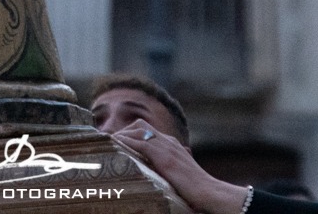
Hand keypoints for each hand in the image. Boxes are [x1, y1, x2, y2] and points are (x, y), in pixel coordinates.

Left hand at [112, 123, 246, 213]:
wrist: (208, 191)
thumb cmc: (197, 187)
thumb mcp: (183, 172)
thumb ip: (174, 168)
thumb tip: (169, 172)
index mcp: (173, 145)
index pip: (149, 130)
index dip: (133, 133)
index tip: (121, 140)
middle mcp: (169, 141)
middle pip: (141, 125)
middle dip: (125, 130)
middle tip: (113, 141)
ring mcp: (166, 147)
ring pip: (138, 130)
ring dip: (121, 134)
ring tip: (109, 141)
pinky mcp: (163, 156)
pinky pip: (139, 142)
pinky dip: (125, 141)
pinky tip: (115, 144)